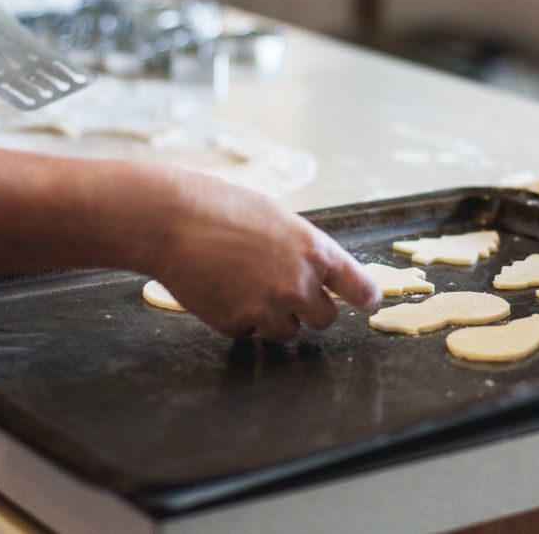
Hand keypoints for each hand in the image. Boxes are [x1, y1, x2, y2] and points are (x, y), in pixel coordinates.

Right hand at [143, 170, 380, 339]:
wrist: (170, 220)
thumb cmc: (219, 206)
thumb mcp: (275, 217)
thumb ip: (300, 248)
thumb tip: (311, 270)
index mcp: (315, 251)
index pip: (359, 287)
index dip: (365, 296)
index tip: (368, 300)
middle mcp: (299, 285)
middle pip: (325, 319)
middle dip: (309, 310)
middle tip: (285, 292)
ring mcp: (268, 308)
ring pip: (287, 331)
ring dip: (273, 317)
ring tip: (244, 285)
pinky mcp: (236, 324)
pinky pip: (248, 332)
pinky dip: (238, 319)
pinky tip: (220, 290)